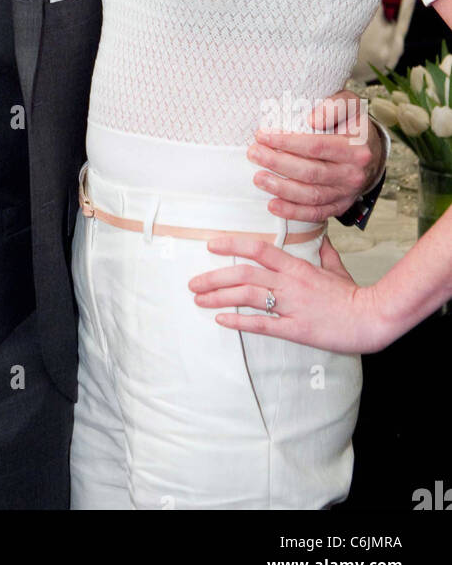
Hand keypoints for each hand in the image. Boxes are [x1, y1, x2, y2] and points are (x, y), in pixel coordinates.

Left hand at [188, 233, 390, 353]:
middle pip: (244, 274)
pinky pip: (262, 324)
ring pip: (247, 296)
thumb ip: (322, 251)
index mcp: (297, 266)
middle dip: (214, 277)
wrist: (371, 318)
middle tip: (193, 282)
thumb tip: (319, 235)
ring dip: (219, 298)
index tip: (211, 245)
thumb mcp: (336, 267)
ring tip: (199, 300)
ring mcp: (291, 306)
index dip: (232, 245)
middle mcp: (289, 283)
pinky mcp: (295, 330)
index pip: (258, 249)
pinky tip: (221, 320)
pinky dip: (239, 321)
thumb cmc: (353, 294)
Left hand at [249, 89, 383, 221]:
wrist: (371, 152)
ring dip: (281, 189)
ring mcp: (347, 193)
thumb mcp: (351, 105)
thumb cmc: (353, 124)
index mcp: (356, 149)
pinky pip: (316, 213)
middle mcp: (353, 174)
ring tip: (258, 178)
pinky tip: (272, 205)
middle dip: (277, 163)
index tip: (262, 135)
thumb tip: (313, 120)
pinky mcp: (340, 206)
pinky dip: (293, 212)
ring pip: (311, 196)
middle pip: (310, 172)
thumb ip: (335, 106)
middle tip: (254, 153)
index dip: (287, 142)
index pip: (316, 146)